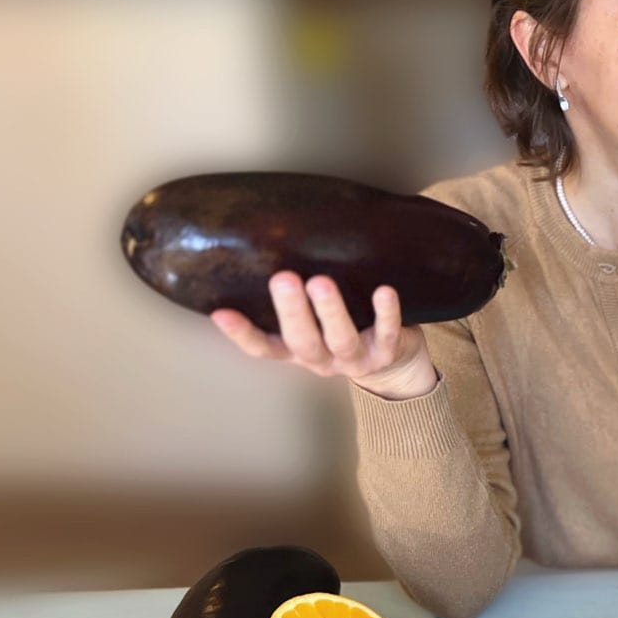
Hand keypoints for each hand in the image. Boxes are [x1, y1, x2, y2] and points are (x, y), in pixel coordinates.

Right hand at [209, 272, 437, 400]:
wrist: (397, 366)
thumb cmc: (346, 331)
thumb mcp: (315, 323)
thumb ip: (295, 303)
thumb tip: (265, 250)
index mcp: (298, 351)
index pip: (264, 348)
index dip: (242, 334)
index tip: (221, 312)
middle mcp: (322, 359)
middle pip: (302, 341)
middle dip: (292, 311)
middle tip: (282, 279)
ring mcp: (354, 359)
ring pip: (340, 339)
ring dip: (330, 311)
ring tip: (321, 283)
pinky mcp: (387, 352)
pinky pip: (387, 333)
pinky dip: (386, 314)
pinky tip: (384, 291)